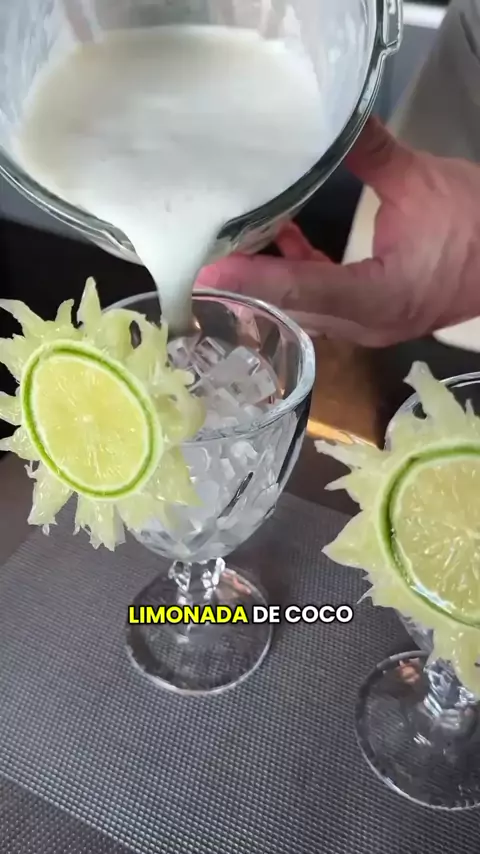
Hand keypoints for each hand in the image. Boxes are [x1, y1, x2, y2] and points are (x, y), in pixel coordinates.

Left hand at [195, 118, 479, 346]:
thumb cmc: (476, 227)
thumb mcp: (422, 184)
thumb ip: (374, 155)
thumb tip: (338, 118)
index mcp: (381, 295)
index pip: (305, 290)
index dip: (254, 280)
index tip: (210, 273)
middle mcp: (367, 322)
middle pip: (293, 311)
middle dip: (246, 290)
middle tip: (200, 265)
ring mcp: (367, 325)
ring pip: (303, 312)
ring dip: (267, 286)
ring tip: (226, 255)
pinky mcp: (370, 316)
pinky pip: (322, 302)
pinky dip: (296, 276)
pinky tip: (278, 242)